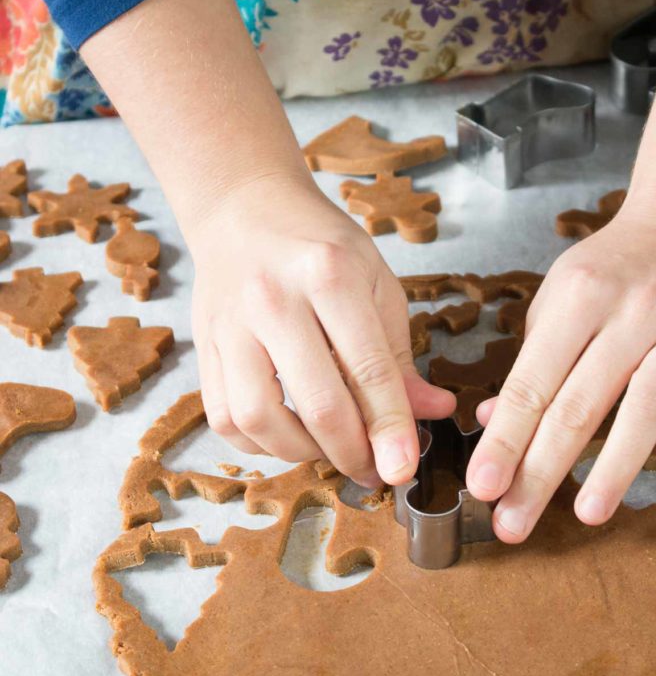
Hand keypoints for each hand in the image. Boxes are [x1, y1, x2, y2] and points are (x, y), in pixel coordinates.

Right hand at [190, 173, 454, 487]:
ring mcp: (230, 325)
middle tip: (373, 468)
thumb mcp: (375, 281)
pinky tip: (288, 434)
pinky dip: (259, 444)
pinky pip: (225, 419)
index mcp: (329, 274)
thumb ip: (398, 353)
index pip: (368, 369)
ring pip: (259, 420)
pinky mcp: (204, 346)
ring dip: (302, 453)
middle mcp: (273, 300)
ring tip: (329, 448)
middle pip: (316, 403)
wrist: (245, 207)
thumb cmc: (319, 244)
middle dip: (352, 452)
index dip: (392, 428)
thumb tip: (432, 412)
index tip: (405, 468)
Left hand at [466, 200, 655, 541]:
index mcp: (579, 297)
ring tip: (584, 515)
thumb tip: (496, 421)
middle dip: (541, 472)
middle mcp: (630, 311)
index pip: (533, 382)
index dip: (506, 440)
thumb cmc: (610, 268)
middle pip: (580, 405)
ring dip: (613, 468)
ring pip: (647, 406)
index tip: (482, 485)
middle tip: (512, 523)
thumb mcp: (558, 297)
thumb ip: (531, 359)